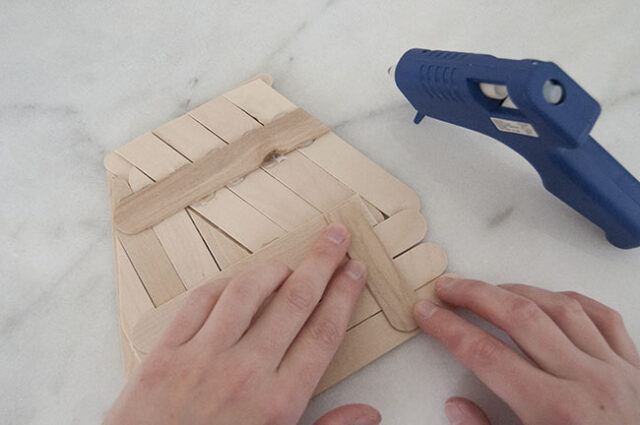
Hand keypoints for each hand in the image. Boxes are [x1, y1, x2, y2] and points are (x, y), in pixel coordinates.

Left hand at [105, 224, 380, 424]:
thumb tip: (370, 413)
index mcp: (279, 402)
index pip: (324, 332)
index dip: (343, 295)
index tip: (355, 270)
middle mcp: (245, 372)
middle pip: (294, 301)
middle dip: (321, 263)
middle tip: (335, 235)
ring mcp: (202, 358)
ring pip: (247, 291)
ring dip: (273, 268)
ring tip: (287, 262)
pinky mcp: (165, 354)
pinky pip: (199, 302)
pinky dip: (222, 285)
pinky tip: (234, 284)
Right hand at [414, 278, 639, 424]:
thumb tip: (457, 406)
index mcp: (556, 413)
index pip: (486, 355)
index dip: (449, 329)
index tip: (427, 313)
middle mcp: (587, 382)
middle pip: (519, 317)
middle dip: (475, 295)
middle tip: (448, 287)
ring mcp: (617, 370)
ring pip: (560, 308)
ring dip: (518, 291)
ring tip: (490, 289)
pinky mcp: (637, 368)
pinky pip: (604, 318)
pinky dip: (572, 302)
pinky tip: (550, 299)